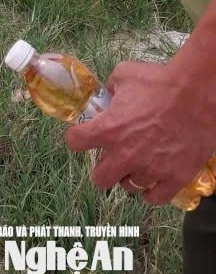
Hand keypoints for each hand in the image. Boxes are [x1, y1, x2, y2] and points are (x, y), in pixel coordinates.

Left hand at [66, 60, 215, 206]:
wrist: (198, 94)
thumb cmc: (160, 82)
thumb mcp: (124, 75)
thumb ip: (110, 88)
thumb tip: (107, 94)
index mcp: (108, 129)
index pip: (75, 142)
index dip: (78, 138)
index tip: (84, 136)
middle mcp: (125, 154)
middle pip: (100, 179)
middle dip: (103, 168)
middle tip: (112, 157)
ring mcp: (150, 169)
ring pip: (129, 187)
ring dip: (130, 176)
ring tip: (138, 164)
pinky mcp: (175, 178)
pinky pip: (156, 198)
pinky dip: (152, 192)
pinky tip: (154, 182)